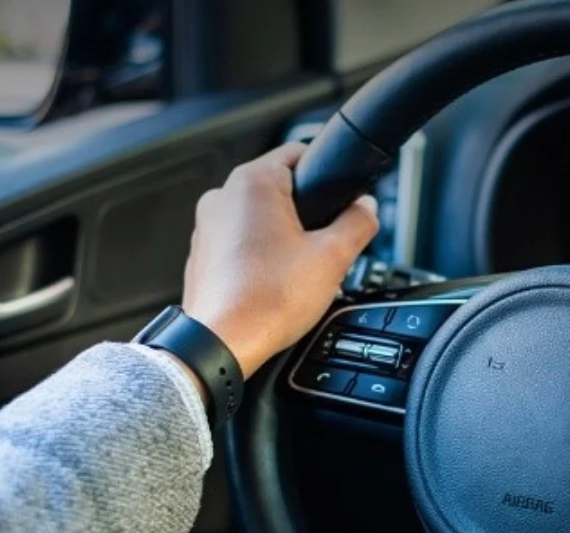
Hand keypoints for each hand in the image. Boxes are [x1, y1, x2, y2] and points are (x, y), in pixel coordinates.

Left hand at [182, 143, 378, 375]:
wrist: (223, 342)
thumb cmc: (267, 299)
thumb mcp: (333, 257)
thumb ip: (357, 223)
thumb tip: (366, 209)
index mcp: (253, 183)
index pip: (299, 152)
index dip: (328, 173)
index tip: (342, 194)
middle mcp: (222, 197)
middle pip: (281, 189)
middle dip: (309, 214)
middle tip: (326, 245)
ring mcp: (207, 227)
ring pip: (260, 218)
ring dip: (284, 237)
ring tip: (301, 271)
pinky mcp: (203, 255)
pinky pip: (241, 244)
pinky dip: (261, 257)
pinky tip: (276, 284)